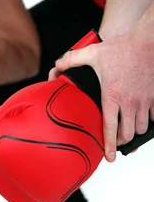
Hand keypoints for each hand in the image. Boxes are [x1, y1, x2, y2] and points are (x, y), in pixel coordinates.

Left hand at [49, 29, 153, 162]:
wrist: (146, 43)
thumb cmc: (120, 48)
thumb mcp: (92, 52)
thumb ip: (72, 59)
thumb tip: (57, 64)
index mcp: (112, 95)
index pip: (110, 127)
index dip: (109, 145)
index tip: (108, 157)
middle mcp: (129, 102)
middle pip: (128, 133)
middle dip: (121, 141)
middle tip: (116, 142)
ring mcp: (144, 101)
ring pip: (142, 128)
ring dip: (135, 132)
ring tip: (128, 131)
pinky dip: (148, 121)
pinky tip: (142, 118)